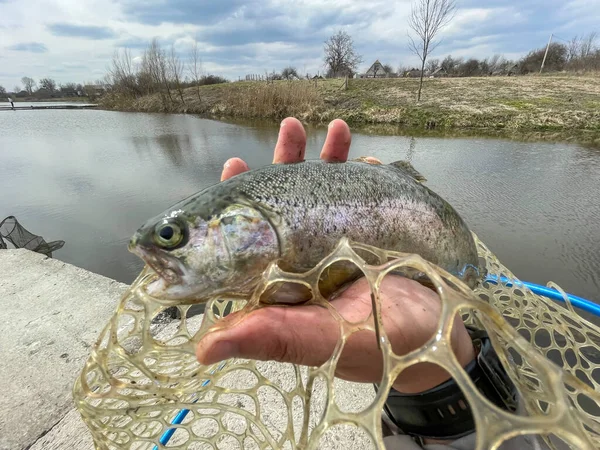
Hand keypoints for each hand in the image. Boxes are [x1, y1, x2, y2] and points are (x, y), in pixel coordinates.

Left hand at [197, 118, 474, 393]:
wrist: (441, 337)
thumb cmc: (379, 344)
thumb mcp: (321, 342)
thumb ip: (271, 338)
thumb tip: (203, 350)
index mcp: (286, 280)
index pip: (254, 235)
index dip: (242, 203)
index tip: (236, 165)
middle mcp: (310, 256)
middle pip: (289, 204)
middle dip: (287, 164)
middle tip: (292, 130)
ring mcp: (346, 241)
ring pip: (328, 193)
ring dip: (329, 158)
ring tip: (337, 130)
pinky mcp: (379, 233)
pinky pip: (368, 196)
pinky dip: (368, 173)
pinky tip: (370, 157)